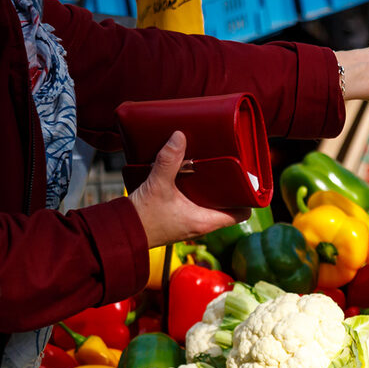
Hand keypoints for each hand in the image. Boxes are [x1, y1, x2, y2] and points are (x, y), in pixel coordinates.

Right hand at [128, 131, 250, 248]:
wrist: (121, 231)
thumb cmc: (143, 217)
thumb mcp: (158, 185)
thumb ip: (169, 160)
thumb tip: (179, 136)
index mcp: (206, 221)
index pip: (240, 214)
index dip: (247, 199)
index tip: (247, 181)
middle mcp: (202, 224)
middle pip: (227, 205)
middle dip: (229, 188)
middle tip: (230, 167)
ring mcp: (190, 222)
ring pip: (211, 204)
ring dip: (213, 189)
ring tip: (212, 167)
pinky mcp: (179, 217)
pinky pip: (196, 203)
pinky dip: (197, 191)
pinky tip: (191, 175)